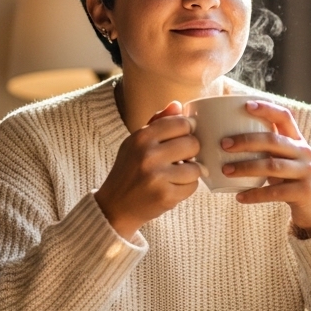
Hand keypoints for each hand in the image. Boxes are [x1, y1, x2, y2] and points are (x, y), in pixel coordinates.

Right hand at [94, 102, 200, 237]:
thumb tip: (178, 105)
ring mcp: (157, 177)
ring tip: (177, 174)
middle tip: (181, 158)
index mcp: (141, 138)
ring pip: (196, 167)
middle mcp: (148, 155)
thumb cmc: (128, 171)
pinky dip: (187, 187)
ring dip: (191, 171)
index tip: (184, 137)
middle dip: (191, 151)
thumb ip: (157, 122)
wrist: (114, 206)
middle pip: (192, 143)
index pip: (181, 123)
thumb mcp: (135, 142)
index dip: (187, 130)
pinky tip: (173, 186)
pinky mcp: (166, 197)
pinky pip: (192, 186)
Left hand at [221, 100, 310, 232]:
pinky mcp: (304, 192)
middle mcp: (304, 152)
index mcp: (298, 140)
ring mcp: (306, 172)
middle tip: (223, 144)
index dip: (267, 109)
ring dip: (246, 167)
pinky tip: (239, 197)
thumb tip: (226, 138)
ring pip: (272, 166)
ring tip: (226, 170)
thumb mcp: (284, 159)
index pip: (285, 117)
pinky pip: (275, 193)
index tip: (246, 106)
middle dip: (246, 141)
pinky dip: (254, 195)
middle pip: (274, 141)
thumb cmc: (291, 178)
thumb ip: (266, 148)